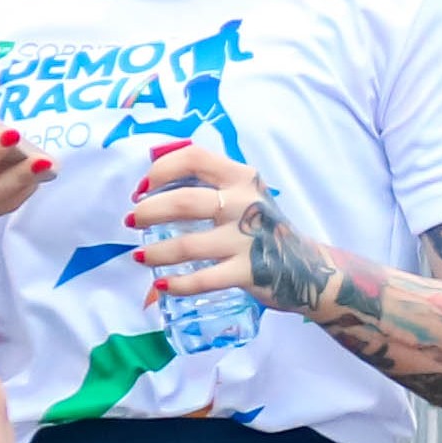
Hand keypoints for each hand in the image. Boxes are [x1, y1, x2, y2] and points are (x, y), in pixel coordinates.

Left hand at [129, 138, 297, 299]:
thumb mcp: (245, 195)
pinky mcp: (249, 272)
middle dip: (148, 211)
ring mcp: (247, 240)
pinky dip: (177, 284)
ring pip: (187, 245)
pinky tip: (162, 284)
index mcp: (241, 177)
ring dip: (155, 252)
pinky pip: (203, 280)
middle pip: (184, 201)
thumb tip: (152, 187)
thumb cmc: (263, 228)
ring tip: (141, 256)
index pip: (193, 158)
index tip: (143, 187)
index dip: (160, 170)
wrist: (307, 268)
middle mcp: (245, 203)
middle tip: (133, 221)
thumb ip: (210, 185)